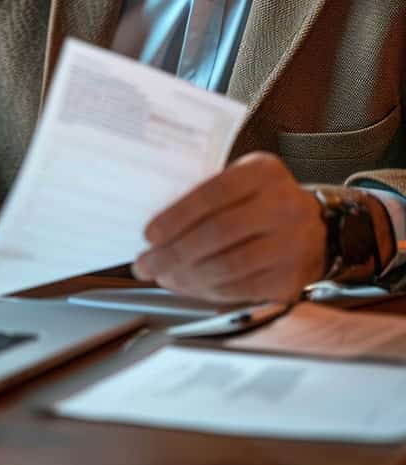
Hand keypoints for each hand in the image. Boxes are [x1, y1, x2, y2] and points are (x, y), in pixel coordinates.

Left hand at [133, 152, 326, 303]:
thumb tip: (158, 233)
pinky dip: (207, 291)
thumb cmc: (266, 202)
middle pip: (215, 234)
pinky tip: (189, 286)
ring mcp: (291, 244)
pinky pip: (239, 289)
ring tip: (162, 277)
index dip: (175, 217)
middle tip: (145, 264)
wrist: (318, 229)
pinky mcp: (291, 278)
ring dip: (185, 277)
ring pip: (225, 266)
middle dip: (172, 253)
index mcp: (263, 173)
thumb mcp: (244, 182)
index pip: (211, 195)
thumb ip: (208, 198)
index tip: (149, 235)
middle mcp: (283, 206)